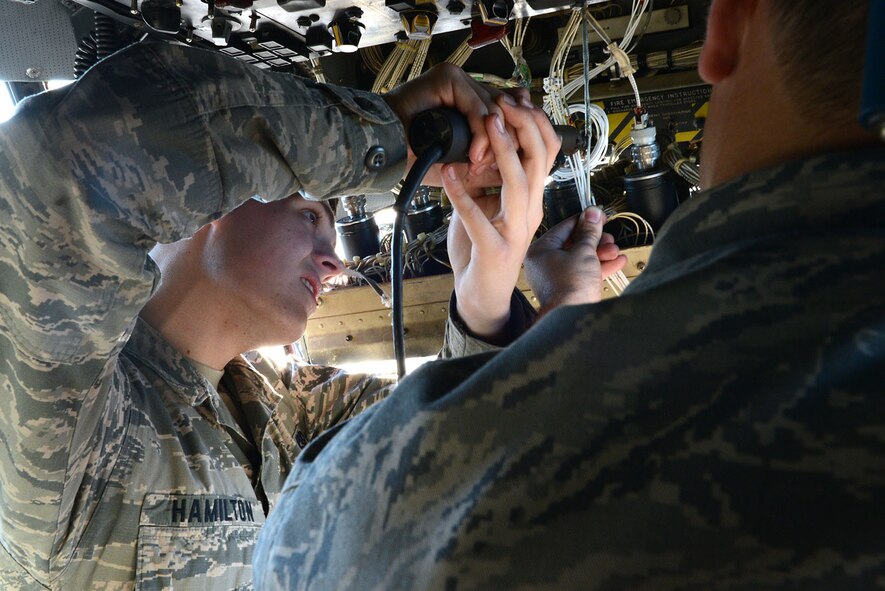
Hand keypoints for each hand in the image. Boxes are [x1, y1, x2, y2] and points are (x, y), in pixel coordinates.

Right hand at [382, 63, 532, 187]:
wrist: (386, 153)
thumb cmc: (416, 157)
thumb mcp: (463, 164)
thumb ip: (490, 160)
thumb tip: (520, 164)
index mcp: (471, 103)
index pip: (509, 112)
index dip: (514, 138)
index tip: (510, 165)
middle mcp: (467, 88)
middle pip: (507, 107)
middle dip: (508, 140)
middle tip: (497, 167)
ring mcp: (457, 80)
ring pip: (495, 108)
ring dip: (492, 141)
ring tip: (479, 162)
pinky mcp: (448, 78)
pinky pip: (476, 105)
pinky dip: (480, 133)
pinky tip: (474, 153)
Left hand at [443, 96, 559, 340]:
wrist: (481, 296)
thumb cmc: (482, 250)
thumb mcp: (486, 206)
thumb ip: (485, 179)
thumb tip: (476, 146)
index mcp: (532, 199)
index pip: (546, 152)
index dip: (533, 121)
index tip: (512, 98)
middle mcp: (531, 212)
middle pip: (540, 159)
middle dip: (523, 125)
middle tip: (502, 101)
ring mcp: (516, 232)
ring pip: (519, 183)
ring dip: (504, 150)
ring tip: (488, 123)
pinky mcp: (495, 250)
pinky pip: (478, 218)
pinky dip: (461, 193)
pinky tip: (448, 174)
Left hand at [524, 208, 627, 314]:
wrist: (573, 318)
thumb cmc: (571, 287)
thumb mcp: (584, 251)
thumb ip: (589, 231)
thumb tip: (592, 213)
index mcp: (540, 251)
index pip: (564, 227)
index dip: (585, 220)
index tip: (599, 215)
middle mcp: (544, 264)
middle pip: (573, 244)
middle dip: (596, 240)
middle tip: (608, 235)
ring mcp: (555, 278)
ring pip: (581, 259)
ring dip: (601, 253)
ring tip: (615, 250)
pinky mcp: (567, 290)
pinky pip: (584, 273)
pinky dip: (599, 267)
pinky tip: (617, 262)